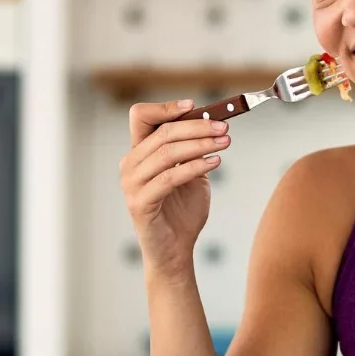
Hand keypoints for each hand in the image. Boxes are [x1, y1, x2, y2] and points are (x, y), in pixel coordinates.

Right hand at [120, 99, 229, 275]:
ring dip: (200, 144)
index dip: (165, 107)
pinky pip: (170, 177)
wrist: (176, 249)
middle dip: (197, 127)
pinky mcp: (140, 203)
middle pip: (162, 132)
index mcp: (139, 153)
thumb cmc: (182, 210)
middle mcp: (130, 165)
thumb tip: (212, 122)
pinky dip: (195, 166)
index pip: (141, 117)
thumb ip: (193, 149)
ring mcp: (131, 184)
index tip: (194, 106)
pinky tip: (216, 162)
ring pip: (167, 152)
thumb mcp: (191, 172)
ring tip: (225, 143)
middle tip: (223, 128)